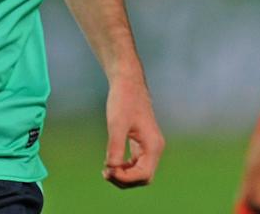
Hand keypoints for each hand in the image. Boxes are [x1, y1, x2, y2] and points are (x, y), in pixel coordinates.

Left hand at [102, 73, 164, 188]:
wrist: (127, 80)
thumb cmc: (123, 99)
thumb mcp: (117, 124)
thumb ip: (115, 146)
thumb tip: (112, 168)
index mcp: (153, 145)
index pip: (144, 174)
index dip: (126, 178)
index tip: (108, 171)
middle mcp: (155, 148)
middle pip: (143, 177)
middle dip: (125, 179)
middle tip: (105, 173)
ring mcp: (149, 145)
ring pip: (140, 171)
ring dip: (124, 175)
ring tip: (106, 170)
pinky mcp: (141, 141)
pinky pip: (136, 162)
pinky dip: (125, 166)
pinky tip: (111, 163)